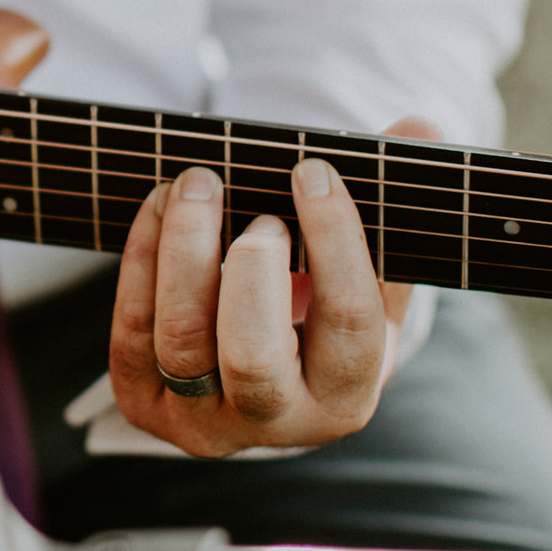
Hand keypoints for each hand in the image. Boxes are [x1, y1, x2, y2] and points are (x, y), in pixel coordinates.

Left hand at [108, 117, 438, 456]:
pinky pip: (132, 329)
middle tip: (258, 212)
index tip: (312, 171)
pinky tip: (161, 207)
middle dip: (251, 268)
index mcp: (347, 396)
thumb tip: (419, 127)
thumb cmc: (320, 310)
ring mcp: (201, 421)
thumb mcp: (369, 275)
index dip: (334, 238)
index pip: (349, 319)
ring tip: (198, 184)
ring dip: (184, 246)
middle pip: (253, 354)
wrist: (259, 375)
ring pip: (181, 337)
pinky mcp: (143, 404)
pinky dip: (142, 258)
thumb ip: (391, 203)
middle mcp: (274, 423)